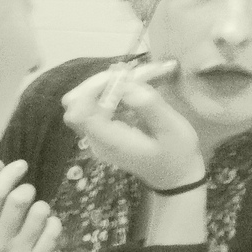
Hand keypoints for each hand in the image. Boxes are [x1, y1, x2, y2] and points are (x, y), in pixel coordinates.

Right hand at [0, 159, 62, 251]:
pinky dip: (54, 223)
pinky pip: (54, 229)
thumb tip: (9, 165)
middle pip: (18, 200)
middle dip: (28, 190)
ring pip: (40, 212)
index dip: (8, 175)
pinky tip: (47, 228)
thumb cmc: (3, 240)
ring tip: (38, 215)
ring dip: (42, 207)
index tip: (21, 165)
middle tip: (29, 194)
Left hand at [61, 60, 204, 190]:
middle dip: (96, 84)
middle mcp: (97, 140)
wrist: (176, 177)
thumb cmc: (177, 155)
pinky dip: (107, 92)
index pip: (81, 113)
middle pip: (74, 106)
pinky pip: (94, 107)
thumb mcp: (172, 130)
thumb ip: (149, 107)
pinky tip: (129, 86)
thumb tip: (127, 87)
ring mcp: (98, 137)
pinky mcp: (104, 131)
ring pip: (81, 103)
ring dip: (102, 85)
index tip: (120, 77)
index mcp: (111, 142)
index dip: (94, 89)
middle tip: (123, 74)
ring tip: (129, 77)